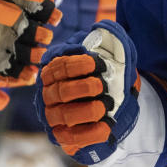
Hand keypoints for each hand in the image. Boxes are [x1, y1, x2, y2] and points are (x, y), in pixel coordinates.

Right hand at [35, 20, 139, 164]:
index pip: (58, 67)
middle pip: (59, 91)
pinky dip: (90, 133)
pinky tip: (107, 126)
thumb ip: (108, 37)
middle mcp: (49, 94)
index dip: (76, 65)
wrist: (116, 103)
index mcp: (55, 71)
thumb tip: (102, 27)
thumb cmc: (108, 74)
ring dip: (86, 110)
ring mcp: (54, 117)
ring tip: (106, 105)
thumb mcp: (111, 53)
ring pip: (63, 116)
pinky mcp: (64, 137)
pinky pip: (72, 138)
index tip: (96, 64)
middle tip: (102, 86)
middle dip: (82, 88)